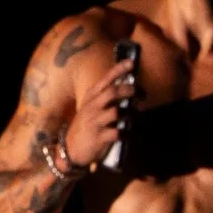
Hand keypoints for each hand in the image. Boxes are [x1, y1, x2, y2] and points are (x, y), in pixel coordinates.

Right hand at [62, 41, 139, 172]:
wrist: (70, 150)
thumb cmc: (85, 126)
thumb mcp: (90, 109)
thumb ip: (104, 98)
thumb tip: (128, 89)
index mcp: (91, 98)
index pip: (105, 79)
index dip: (119, 70)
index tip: (132, 62)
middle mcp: (92, 107)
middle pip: (112, 92)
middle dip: (130, 90)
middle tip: (142, 93)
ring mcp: (95, 122)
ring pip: (117, 111)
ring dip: (130, 113)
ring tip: (134, 116)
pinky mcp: (98, 137)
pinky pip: (118, 133)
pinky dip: (127, 133)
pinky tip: (129, 134)